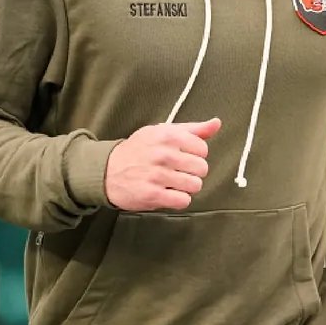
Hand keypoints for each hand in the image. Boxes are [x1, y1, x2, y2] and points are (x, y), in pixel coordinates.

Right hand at [105, 119, 219, 211]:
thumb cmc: (140, 150)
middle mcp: (163, 154)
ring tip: (172, 182)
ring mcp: (157, 175)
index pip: (203, 149)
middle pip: (202, 169)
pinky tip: (168, 193)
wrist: (108, 170)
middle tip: (178, 171)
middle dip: (193, 172)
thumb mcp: (163, 132)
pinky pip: (183, 201)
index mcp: (168, 136)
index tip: (183, 157)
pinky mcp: (152, 195)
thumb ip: (193, 129)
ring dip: (186, 187)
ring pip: (195, 186)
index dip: (196, 155)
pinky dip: (178, 199)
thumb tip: (216, 123)